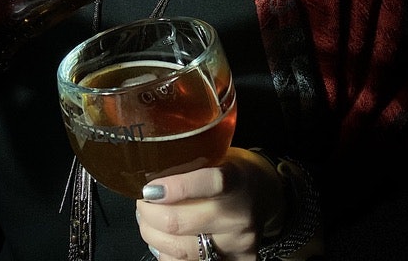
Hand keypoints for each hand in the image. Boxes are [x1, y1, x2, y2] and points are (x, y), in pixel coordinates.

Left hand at [136, 147, 283, 260]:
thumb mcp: (217, 156)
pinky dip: (168, 255)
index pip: (210, 183)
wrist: (264, 193)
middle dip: (149, 214)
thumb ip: (189, 164)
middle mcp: (238, 215)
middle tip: (142, 204)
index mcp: (236, 180)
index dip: (177, 187)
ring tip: (147, 222)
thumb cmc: (231, 172)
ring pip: (180, 250)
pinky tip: (163, 242)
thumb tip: (147, 172)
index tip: (150, 189)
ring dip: (153, 236)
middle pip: (181, 223)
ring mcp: (238, 244)